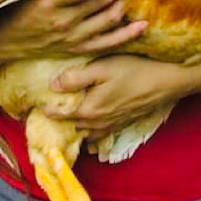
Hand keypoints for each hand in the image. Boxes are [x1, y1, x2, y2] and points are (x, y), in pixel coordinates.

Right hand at [0, 0, 147, 62]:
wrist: (0, 41)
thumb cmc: (11, 6)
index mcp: (48, 4)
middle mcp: (63, 23)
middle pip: (101, 1)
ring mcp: (73, 38)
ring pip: (109, 19)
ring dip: (124, 1)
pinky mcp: (79, 49)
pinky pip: (110, 43)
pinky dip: (128, 34)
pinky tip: (143, 24)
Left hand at [45, 54, 186, 140]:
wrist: (167, 82)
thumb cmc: (133, 70)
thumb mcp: (102, 68)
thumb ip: (75, 78)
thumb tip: (52, 85)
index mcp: (88, 110)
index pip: (59, 115)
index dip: (45, 109)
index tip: (33, 105)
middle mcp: (97, 123)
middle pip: (71, 126)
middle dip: (58, 120)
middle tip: (46, 111)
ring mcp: (111, 125)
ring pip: (86, 132)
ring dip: (75, 127)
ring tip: (66, 118)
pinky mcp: (122, 123)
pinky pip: (100, 133)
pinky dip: (90, 130)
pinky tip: (90, 121)